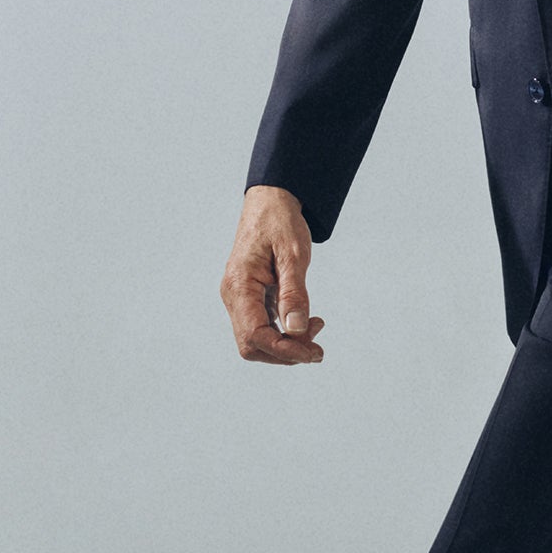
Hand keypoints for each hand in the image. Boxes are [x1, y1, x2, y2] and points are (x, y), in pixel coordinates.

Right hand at [220, 185, 325, 364]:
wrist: (270, 199)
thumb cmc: (280, 221)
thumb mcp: (294, 254)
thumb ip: (294, 293)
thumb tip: (297, 329)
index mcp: (240, 285)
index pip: (255, 335)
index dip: (284, 350)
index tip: (313, 352)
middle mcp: (233, 295)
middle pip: (252, 346)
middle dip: (285, 353)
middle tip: (318, 347)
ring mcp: (239, 297)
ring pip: (256, 340)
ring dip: (287, 344)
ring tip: (316, 327)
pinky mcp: (249, 296)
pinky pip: (262, 325)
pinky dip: (284, 331)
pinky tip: (305, 321)